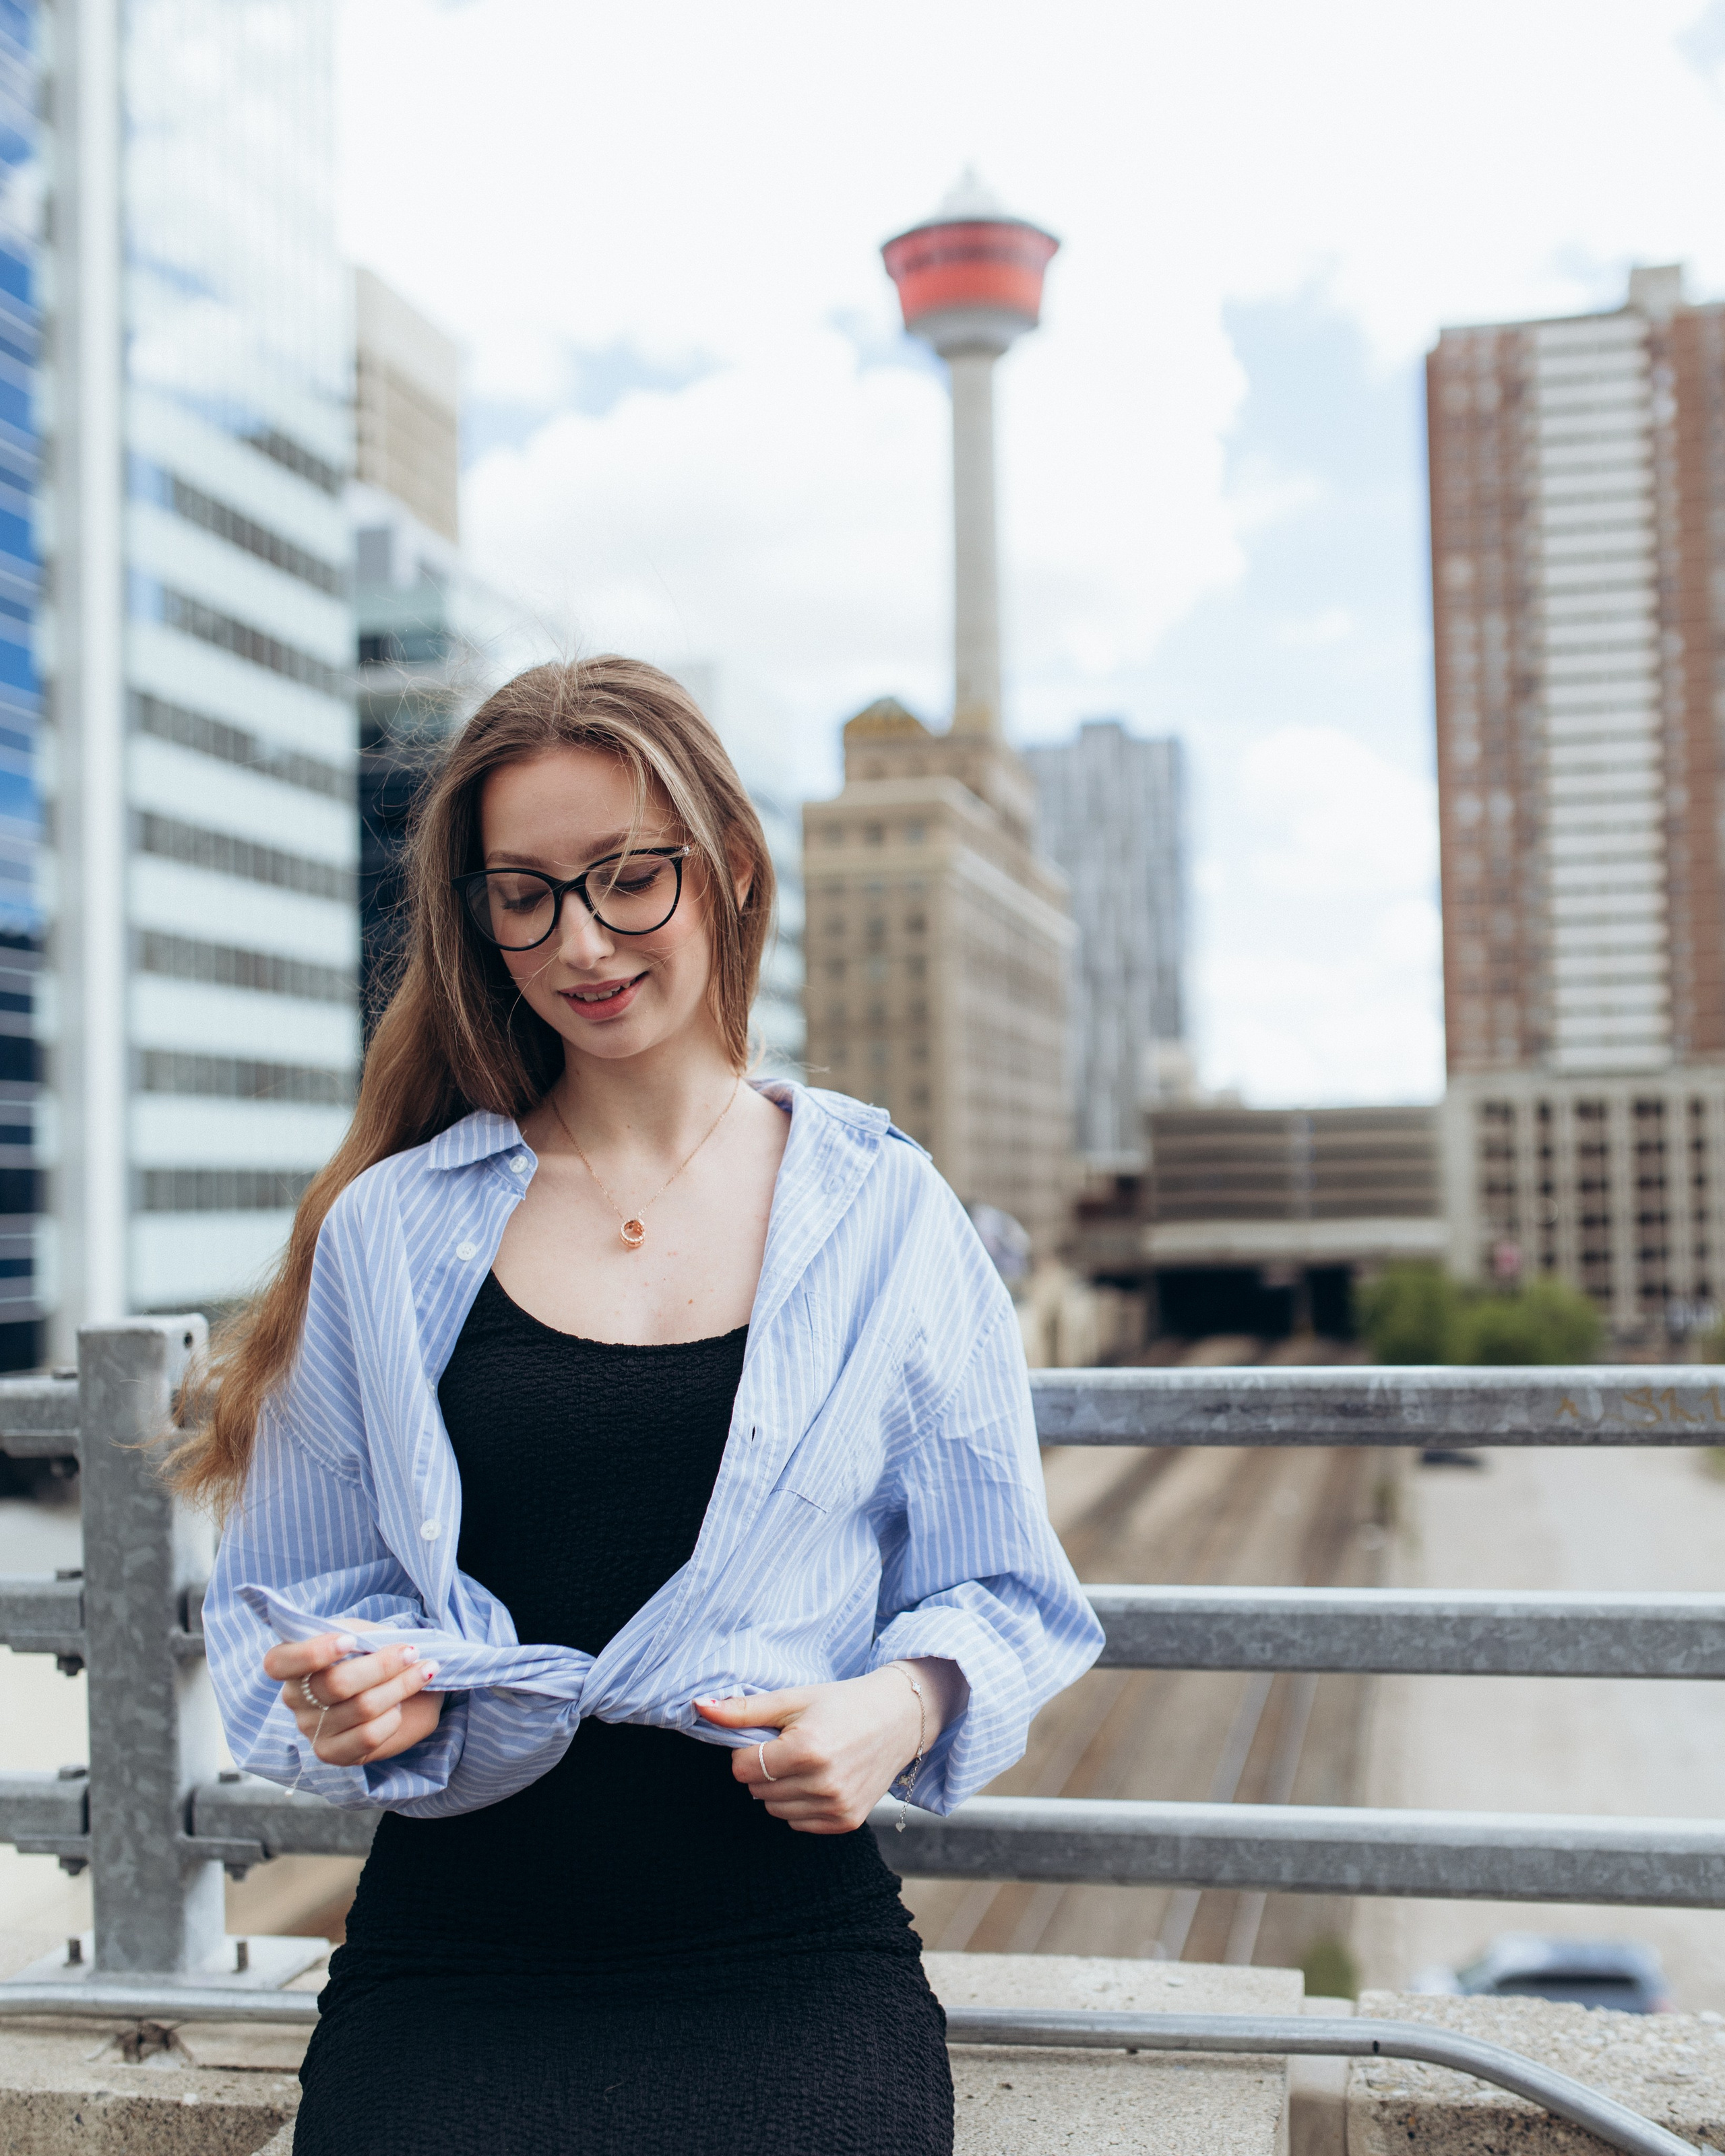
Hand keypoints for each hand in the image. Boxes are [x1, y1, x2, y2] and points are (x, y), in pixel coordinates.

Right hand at [262, 1622, 443, 1767]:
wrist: (391, 1684)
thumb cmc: (370, 1652)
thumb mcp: (362, 1633)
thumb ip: (362, 1635)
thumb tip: (382, 1646)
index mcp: (292, 1663)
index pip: (279, 1662)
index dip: (312, 1652)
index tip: (350, 1641)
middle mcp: (295, 1699)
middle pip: (337, 1684)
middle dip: (383, 1665)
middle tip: (411, 1651)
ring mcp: (311, 1729)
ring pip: (361, 1708)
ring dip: (401, 1686)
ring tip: (424, 1670)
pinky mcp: (333, 1753)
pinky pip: (368, 1736)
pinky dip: (393, 1717)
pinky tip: (401, 1705)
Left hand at [692, 1660, 947, 1833]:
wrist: (899, 1718)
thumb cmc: (842, 1703)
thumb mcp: (793, 1699)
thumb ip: (744, 1710)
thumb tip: (699, 1707)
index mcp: (807, 1750)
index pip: (743, 1769)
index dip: (747, 1752)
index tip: (769, 1737)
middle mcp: (823, 1783)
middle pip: (758, 1791)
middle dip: (765, 1769)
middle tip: (792, 1746)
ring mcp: (836, 1806)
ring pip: (775, 1810)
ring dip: (781, 1788)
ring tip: (807, 1761)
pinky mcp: (847, 1821)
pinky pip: (798, 1823)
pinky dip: (800, 1804)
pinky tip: (820, 1779)